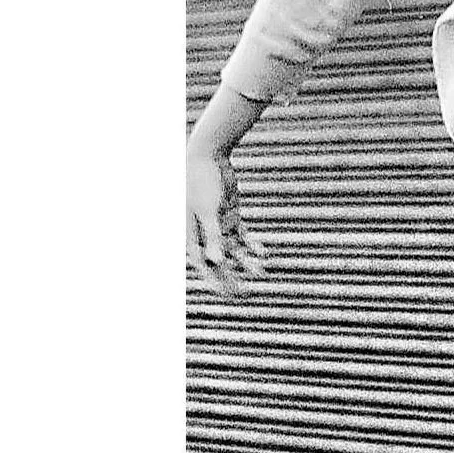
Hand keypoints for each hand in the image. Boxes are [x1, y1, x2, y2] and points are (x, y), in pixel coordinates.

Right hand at [187, 144, 263, 294]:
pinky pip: (241, 236)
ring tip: (262, 272)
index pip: (202, 265)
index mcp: (189, 234)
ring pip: (233, 251)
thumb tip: (216, 262)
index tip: (228, 295)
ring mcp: (217, 225)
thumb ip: (213, 236)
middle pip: (217, 263)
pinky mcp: (229, 216)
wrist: (207, 156)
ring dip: (246, 262)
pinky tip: (264, 254)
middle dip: (231, 279)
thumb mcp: (209, 211)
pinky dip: (252, 245)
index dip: (215, 281)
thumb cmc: (201, 182)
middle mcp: (203, 234)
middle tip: (246, 295)